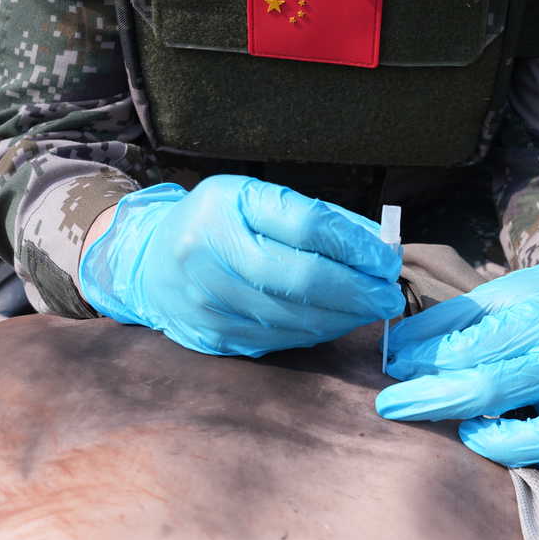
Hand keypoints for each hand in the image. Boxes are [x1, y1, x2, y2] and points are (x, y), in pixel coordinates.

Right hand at [77, 176, 402, 356]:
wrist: (148, 263)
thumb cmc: (217, 223)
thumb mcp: (257, 199)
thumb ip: (318, 218)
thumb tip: (380, 247)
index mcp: (224, 208)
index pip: (305, 227)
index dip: (355, 246)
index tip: (387, 258)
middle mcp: (208, 255)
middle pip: (302, 280)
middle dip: (358, 291)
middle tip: (390, 296)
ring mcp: (207, 302)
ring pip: (295, 318)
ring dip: (344, 317)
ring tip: (370, 307)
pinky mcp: (213, 337)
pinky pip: (280, 340)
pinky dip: (318, 333)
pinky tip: (337, 322)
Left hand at [375, 247, 538, 485]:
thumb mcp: (496, 295)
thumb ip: (444, 323)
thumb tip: (394, 351)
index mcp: (536, 320)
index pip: (467, 349)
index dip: (420, 362)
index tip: (392, 369)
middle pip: (491, 390)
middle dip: (431, 400)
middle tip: (390, 406)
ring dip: (498, 444)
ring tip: (469, 431)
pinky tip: (526, 459)